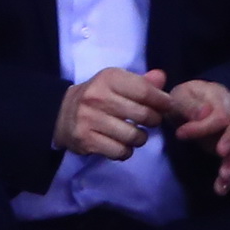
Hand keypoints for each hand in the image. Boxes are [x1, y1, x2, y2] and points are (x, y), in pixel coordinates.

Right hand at [54, 68, 171, 160]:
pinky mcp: (86, 140)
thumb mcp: (117, 82)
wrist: (62, 113)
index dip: (162, 101)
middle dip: (154, 120)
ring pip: (133, 137)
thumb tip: (161, 78)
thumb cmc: (98, 96)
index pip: (144, 91)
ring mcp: (90, 120)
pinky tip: (123, 144)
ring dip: (141, 138)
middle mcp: (98, 97)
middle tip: (152, 121)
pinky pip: (120, 151)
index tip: (167, 106)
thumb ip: (142, 82)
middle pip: (143, 115)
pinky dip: (126, 151)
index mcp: (109, 78)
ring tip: (137, 134)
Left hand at [168, 80, 229, 195]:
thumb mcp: (179, 97)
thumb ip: (189, 104)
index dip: (203, 125)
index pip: (221, 111)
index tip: (180, 135)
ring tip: (223, 177)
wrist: (190, 106)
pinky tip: (221, 189)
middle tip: (220, 153)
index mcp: (220, 96)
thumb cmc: (184, 101)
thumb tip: (204, 114)